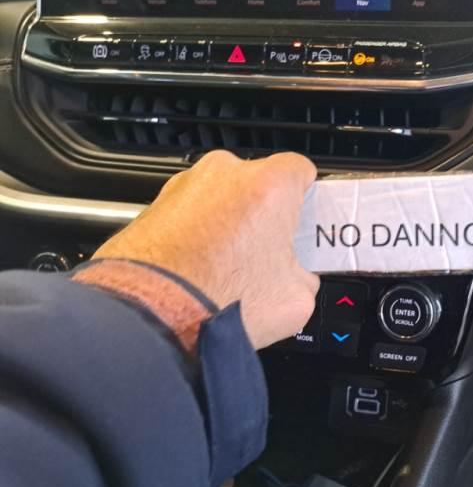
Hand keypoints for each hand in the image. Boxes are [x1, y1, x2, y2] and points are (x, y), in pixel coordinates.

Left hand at [94, 151, 319, 347]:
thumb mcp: (296, 299)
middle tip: (270, 255)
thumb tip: (297, 276)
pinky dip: (198, 234)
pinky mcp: (156, 205)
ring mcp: (187, 186)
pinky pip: (191, 214)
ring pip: (223, 199)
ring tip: (229, 268)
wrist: (150, 316)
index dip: (307, 199)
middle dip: (266, 216)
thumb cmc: (218, 300)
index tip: (306, 223)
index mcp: (270, 184)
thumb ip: (305, 274)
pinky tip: (200, 270)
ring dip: (231, 224)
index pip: (302, 170)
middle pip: (260, 185)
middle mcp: (226, 174)